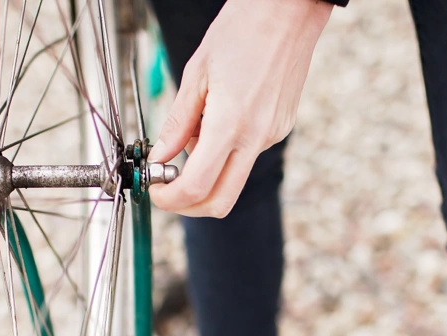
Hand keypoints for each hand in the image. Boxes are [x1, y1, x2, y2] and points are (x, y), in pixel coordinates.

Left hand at [148, 0, 332, 217]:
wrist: (290, 10)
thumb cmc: (243, 29)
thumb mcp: (197, 72)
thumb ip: (179, 121)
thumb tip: (161, 156)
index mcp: (231, 124)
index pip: (196, 186)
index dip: (170, 199)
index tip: (156, 190)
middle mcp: (256, 138)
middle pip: (220, 202)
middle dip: (189, 205)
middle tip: (168, 187)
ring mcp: (272, 135)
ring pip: (234, 177)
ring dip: (208, 171)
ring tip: (196, 130)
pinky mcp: (280, 128)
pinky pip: (248, 153)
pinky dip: (226, 150)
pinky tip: (220, 117)